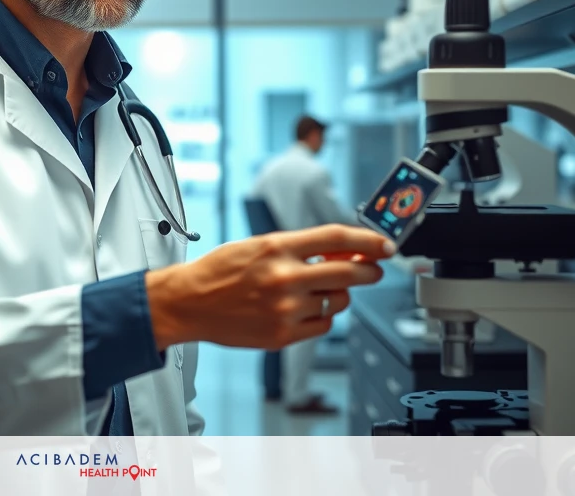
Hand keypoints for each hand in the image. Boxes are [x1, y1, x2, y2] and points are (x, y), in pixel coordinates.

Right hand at [145, 225, 393, 350]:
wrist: (189, 302)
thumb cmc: (221, 271)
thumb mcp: (259, 245)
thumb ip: (300, 248)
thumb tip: (343, 252)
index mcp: (277, 247)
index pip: (337, 238)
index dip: (368, 240)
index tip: (385, 245)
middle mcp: (285, 277)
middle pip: (350, 272)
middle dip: (369, 271)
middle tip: (372, 270)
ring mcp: (285, 309)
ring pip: (337, 302)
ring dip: (336, 295)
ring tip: (315, 291)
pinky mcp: (283, 335)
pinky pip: (323, 325)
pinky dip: (320, 317)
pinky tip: (301, 310)